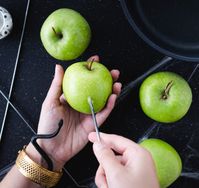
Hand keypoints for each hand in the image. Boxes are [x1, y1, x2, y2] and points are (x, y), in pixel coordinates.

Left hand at [27, 55, 121, 170]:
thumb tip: (59, 67)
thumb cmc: (48, 124)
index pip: (83, 80)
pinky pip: (104, 112)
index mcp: (72, 97)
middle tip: (113, 72)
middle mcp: (82, 104)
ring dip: (112, 91)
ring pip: (104, 100)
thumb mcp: (50, 102)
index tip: (96, 60)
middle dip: (107, 80)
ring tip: (117, 83)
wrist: (52, 147)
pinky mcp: (94, 123)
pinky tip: (113, 96)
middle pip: (97, 89)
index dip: (90, 70)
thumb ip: (57, 85)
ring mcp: (89, 113)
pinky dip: (110, 104)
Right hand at [88, 132, 159, 187]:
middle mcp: (138, 161)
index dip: (103, 137)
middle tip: (106, 181)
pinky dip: (110, 184)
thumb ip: (105, 156)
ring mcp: (135, 172)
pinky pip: (115, 177)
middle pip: (112, 157)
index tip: (91, 135)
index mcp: (138, 154)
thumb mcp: (115, 174)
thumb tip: (98, 144)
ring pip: (111, 169)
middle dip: (105, 169)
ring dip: (106, 179)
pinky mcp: (132, 181)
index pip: (117, 140)